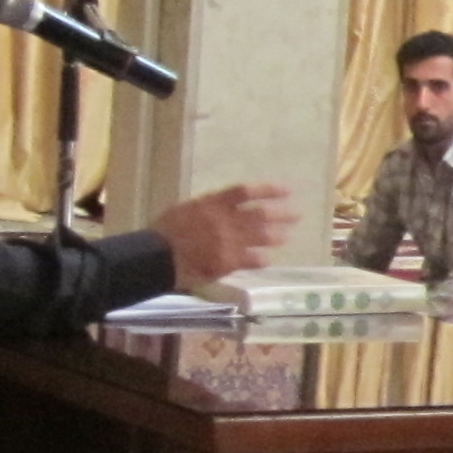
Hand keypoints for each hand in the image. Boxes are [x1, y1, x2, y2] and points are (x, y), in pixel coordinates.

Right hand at [151, 182, 297, 287]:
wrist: (156, 256)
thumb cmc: (165, 231)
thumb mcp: (185, 209)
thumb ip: (208, 208)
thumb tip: (224, 207)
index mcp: (212, 203)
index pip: (247, 192)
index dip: (269, 190)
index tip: (287, 190)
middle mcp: (225, 220)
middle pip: (260, 214)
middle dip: (282, 214)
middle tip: (297, 215)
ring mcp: (228, 241)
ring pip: (261, 237)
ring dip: (277, 235)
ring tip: (287, 235)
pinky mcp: (227, 262)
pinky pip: (252, 259)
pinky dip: (262, 259)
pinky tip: (268, 259)